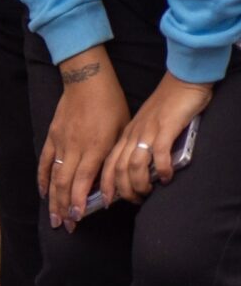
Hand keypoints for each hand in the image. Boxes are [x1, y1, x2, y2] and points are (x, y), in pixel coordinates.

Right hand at [43, 47, 126, 228]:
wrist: (87, 80)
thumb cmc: (112, 105)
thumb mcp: (122, 132)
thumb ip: (115, 157)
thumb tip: (115, 182)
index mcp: (94, 148)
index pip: (82, 181)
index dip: (77, 201)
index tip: (76, 219)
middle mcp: (74, 147)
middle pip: (64, 183)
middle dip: (63, 206)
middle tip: (64, 226)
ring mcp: (60, 141)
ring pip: (53, 175)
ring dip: (52, 198)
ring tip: (52, 216)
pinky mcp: (53, 134)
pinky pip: (45, 160)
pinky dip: (43, 177)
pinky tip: (43, 191)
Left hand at [104, 74, 210, 205]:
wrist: (180, 84)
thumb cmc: (164, 108)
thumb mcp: (145, 128)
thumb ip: (140, 146)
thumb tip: (139, 171)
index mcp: (125, 136)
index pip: (108, 163)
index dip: (106, 184)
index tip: (105, 201)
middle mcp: (132, 135)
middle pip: (118, 168)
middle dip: (121, 189)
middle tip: (132, 201)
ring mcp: (147, 132)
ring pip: (134, 164)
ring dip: (139, 183)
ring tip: (147, 193)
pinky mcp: (164, 128)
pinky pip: (158, 152)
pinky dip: (161, 168)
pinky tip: (166, 178)